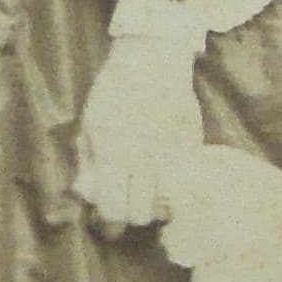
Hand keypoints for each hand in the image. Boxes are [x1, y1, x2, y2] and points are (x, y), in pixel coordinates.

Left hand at [70, 35, 206, 234]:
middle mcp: (146, 157)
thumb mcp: (89, 125)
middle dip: (131, 214)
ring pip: (167, 205)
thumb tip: (87, 196)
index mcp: (115, 152)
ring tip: (146, 191)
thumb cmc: (114, 91)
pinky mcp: (194, 147)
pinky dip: (175, 188)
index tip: (107, 219)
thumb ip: (88, 164)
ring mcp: (173, 154)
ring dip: (156, 205)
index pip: (114, 210)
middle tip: (127, 203)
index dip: (108, 221)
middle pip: (142, 214)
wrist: (153, 60)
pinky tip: (164, 176)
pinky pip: (186, 184)